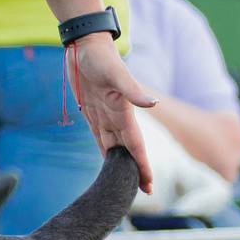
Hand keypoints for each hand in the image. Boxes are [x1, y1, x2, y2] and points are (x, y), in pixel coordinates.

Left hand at [65, 37, 158, 192]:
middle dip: (136, 171)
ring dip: (121, 164)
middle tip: (143, 193)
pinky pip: (100, 136)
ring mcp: (104, 115)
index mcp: (125, 112)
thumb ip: (134, 91)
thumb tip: (154, 104)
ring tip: (125, 183)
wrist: (86, 46)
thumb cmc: (102, 57)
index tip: (149, 186)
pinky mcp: (91, 112)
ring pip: (115, 146)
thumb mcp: (117, 73)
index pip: (136, 146)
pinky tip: (107, 162)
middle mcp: (116, 117)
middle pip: (128, 150)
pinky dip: (105, 150)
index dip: (142, 166)